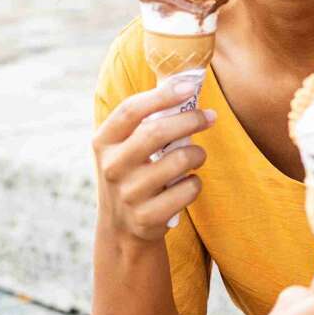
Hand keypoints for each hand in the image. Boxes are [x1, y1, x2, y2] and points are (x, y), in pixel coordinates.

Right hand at [92, 77, 214, 239]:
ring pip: (179, 160)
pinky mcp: (147, 217)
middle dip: (190, 120)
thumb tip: (186, 87)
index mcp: (104, 142)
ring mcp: (128, 194)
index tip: (189, 87)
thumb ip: (146, 123)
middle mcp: (112, 167)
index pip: (130, 111)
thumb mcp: (125, 148)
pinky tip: (188, 184)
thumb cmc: (133, 173)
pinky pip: (188, 189)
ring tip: (197, 155)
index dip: (162, 96)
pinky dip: (195, 183)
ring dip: (197, 153)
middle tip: (209, 116)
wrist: (122, 227)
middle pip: (156, 132)